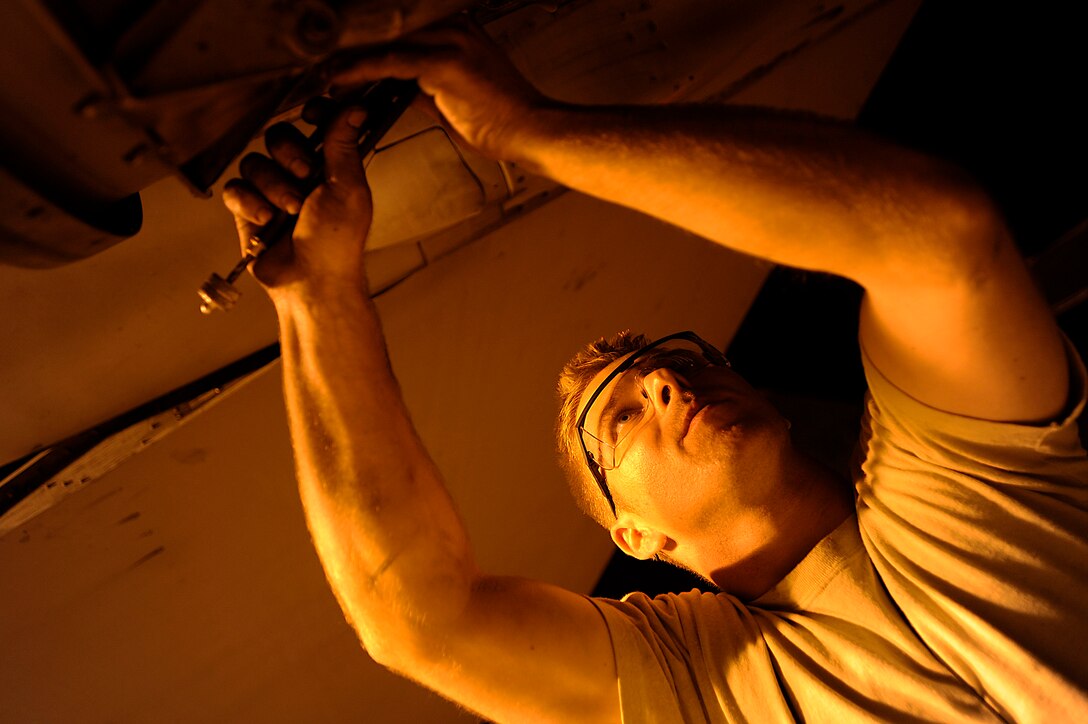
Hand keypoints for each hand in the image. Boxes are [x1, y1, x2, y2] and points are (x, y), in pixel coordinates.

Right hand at [222, 106, 372, 292]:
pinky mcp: (248, 210)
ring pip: (255, 162)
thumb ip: (343, 146)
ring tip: (290, 211)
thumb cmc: (337, 244)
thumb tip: (357, 108)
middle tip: (307, 179)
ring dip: (273, 185)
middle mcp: (299, 175)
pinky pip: (235, 188)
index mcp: (329, 166)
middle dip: (290, 156)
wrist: (312, 283)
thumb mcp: (347, 189)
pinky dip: (249, 202)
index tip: (313, 114)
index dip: (313, 113)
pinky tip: (265, 219)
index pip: (315, 122)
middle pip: (278, 137)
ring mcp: (271, 192)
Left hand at [329, 17, 546, 159]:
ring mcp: (449, 39)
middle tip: (314, 68)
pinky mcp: (445, 61)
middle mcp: (452, 26)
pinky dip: (359, 73)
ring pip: (382, 44)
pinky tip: (336, 82)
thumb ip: (423, 86)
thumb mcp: (454, 97)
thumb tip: (394, 88)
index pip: (395, 33)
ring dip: (346, 61)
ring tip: (317, 76)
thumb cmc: (502, 121)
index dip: (360, 46)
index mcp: (455, 29)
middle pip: (384, 32)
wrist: (534, 132)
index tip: (331, 62)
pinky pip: (390, 63)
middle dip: (347, 50)